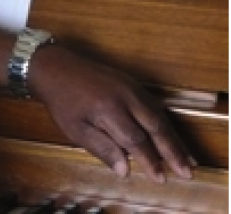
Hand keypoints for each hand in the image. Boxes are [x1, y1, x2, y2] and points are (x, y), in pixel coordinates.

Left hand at [29, 44, 195, 182]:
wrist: (56, 67)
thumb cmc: (62, 101)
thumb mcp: (74, 129)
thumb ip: (101, 149)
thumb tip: (125, 171)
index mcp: (108, 109)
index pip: (136, 141)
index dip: (150, 161)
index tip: (161, 179)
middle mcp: (125, 97)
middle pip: (155, 127)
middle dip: (172, 152)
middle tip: (187, 173)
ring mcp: (131, 87)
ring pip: (160, 116)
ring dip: (175, 139)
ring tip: (189, 160)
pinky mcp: (133, 83)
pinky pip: (155, 105)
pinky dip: (167, 123)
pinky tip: (173, 136)